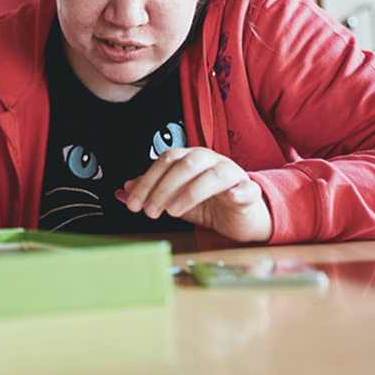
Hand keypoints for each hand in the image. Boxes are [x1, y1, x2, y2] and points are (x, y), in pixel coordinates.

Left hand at [117, 147, 272, 241]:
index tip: (133, 204)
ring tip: (174, 211)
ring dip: (189, 193)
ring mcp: (232, 174)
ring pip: (212, 175)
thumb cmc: (208, 204)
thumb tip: (124, 189)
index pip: (165, 161)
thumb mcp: (175, 199)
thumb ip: (152, 192)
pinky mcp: (250, 191)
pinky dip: (239, 191)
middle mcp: (211, 161)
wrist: (242, 216)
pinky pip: (246, 188)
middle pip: (185, 165)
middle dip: (163, 188)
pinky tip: (231, 197)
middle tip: (150, 211)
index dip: (147, 182)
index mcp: (190, 158)